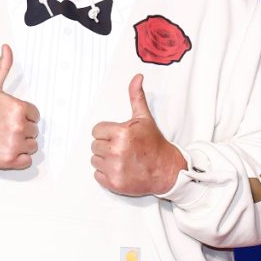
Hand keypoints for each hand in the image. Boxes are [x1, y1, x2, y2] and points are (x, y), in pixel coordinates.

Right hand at [0, 44, 40, 169]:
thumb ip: (2, 67)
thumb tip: (6, 49)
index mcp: (18, 108)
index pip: (35, 114)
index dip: (23, 115)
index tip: (9, 117)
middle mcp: (18, 126)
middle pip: (34, 130)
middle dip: (21, 129)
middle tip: (3, 127)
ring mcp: (15, 144)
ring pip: (32, 146)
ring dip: (21, 144)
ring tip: (4, 138)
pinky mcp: (10, 160)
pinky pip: (27, 161)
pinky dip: (19, 158)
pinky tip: (6, 149)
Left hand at [91, 74, 186, 195]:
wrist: (166, 170)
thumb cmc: (154, 144)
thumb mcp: (144, 118)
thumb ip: (136, 97)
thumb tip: (137, 77)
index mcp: (121, 133)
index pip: (96, 130)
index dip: (107, 132)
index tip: (119, 137)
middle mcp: (116, 150)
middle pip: (94, 145)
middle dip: (106, 145)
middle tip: (122, 148)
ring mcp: (115, 168)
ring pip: (94, 160)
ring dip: (105, 160)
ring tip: (121, 158)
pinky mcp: (114, 183)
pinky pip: (97, 175)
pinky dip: (106, 174)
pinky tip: (119, 169)